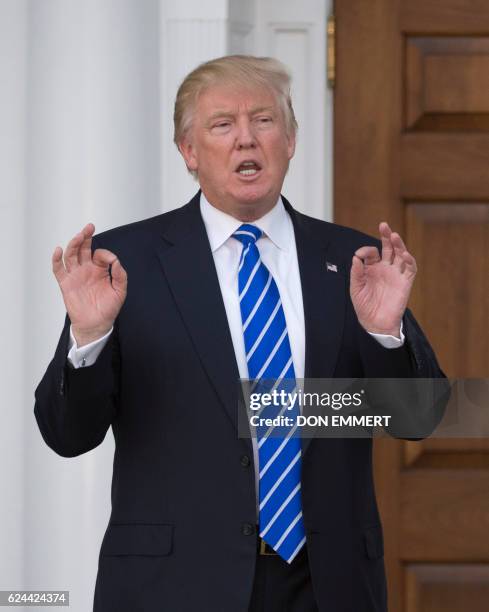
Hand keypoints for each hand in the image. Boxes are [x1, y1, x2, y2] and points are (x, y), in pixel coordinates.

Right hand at [52, 224, 126, 346]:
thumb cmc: (108, 308)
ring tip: (79, 236)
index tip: (112, 261)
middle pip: (83, 248)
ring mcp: (75, 275)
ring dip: (74, 244)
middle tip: (89, 227)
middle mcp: (86, 269)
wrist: (96, 324)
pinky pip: (58, 269)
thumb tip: (117, 262)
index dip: (106, 254)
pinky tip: (58, 250)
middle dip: (85, 237)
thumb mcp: (120, 291)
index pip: (100, 254)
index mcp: (100, 269)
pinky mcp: (66, 283)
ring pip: (71, 255)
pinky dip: (56, 259)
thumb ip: (120, 276)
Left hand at [350, 222, 416, 336]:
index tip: (359, 256)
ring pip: (400, 254)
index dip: (365, 251)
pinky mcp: (405, 282)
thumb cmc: (364, 306)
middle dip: (386, 236)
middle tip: (383, 225)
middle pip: (388, 248)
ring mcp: (396, 274)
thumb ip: (356, 273)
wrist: (376, 323)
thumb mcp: (355, 289)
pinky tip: (403, 254)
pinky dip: (408, 260)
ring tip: (394, 235)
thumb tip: (355, 258)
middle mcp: (385, 268)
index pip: (371, 253)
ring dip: (398, 244)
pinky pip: (410, 268)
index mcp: (371, 269)